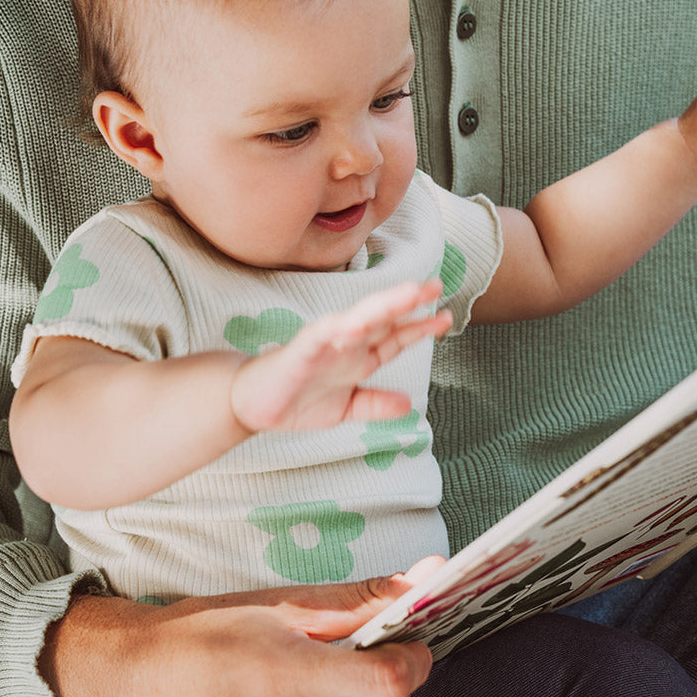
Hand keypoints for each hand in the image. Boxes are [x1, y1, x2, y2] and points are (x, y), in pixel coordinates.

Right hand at [40, 556, 444, 696]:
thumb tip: (420, 582)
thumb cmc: (202, 634)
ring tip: (306, 696)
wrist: (125, 684)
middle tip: (364, 668)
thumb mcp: (275, 605)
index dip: (412, 662)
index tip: (411, 649)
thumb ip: (354, 601)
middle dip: (385, 693)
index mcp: (280, 674)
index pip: (386, 682)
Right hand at [230, 279, 452, 432]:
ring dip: (383, 306)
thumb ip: (375, 405)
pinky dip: (341, 327)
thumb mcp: (345, 409)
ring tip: (409, 294)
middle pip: (382, 319)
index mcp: (358, 357)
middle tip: (435, 286)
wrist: (251, 406)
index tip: (445, 317)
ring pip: (358, 319)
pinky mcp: (300, 350)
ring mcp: (324, 343)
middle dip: (408, 303)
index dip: (419, 328)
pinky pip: (322, 335)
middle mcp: (345, 345)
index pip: (394, 338)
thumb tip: (409, 405)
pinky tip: (359, 322)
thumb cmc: (296, 399)